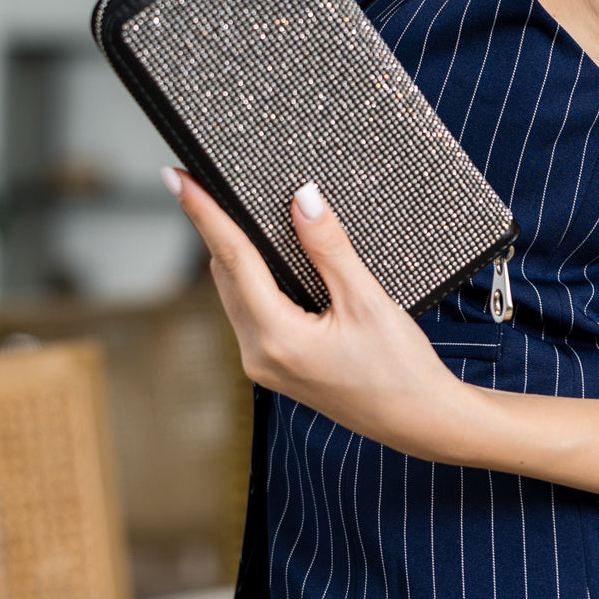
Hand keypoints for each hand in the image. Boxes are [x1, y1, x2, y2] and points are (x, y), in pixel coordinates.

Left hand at [162, 168, 469, 458]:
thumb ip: (330, 248)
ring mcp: (264, 365)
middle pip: (226, 274)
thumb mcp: (368, 301)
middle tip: (206, 181)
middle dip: (216, 227)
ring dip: (234, 253)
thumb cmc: (401, 368)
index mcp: (277, 338)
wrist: (421, 420)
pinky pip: (252, 311)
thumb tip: (302, 198)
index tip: (177, 178)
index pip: (232, 258)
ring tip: (233, 210)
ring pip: (236, 293)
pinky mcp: (276, 366)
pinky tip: (266, 256)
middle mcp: (259, 355)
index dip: (204, 213)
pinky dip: (253, 279)